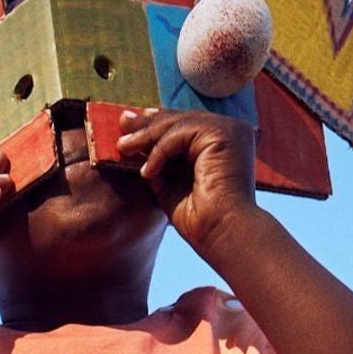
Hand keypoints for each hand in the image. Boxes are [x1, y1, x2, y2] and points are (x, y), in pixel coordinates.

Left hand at [114, 107, 257, 261]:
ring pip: (178, 124)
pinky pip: (180, 134)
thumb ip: (157, 163)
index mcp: (222, 142)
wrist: (222, 234)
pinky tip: (148, 172)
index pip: (186, 126)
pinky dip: (160, 151)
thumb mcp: (170, 184)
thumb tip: (131, 145)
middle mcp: (230, 131)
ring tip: (123, 147)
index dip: (158, 124)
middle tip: (122, 123)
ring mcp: (229, 130)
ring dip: (147, 135)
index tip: (131, 128)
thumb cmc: (200, 219)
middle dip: (148, 123)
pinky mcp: (223, 134)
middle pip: (181, 119)